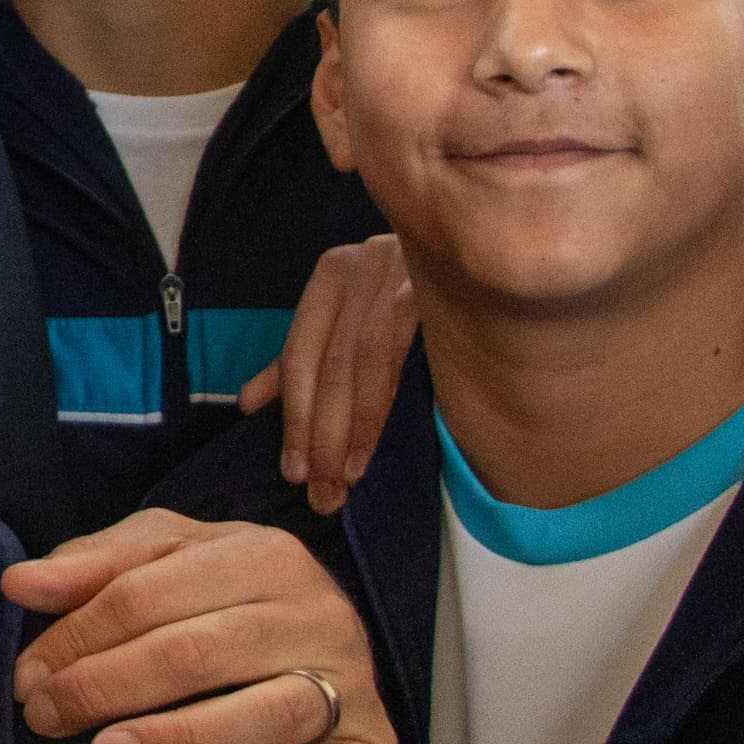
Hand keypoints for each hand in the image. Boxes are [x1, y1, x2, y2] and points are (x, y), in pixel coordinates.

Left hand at [8, 513, 395, 743]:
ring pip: (265, 712)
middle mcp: (314, 611)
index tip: (27, 680)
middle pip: (196, 651)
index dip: (76, 637)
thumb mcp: (167, 557)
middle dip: (106, 688)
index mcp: (260, 553)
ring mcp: (350, 679)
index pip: (147, 594)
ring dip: (181, 741)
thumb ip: (95, 565)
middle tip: (45, 719)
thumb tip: (19, 584)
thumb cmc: (226, 591)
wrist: (325, 626)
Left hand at [235, 234, 412, 511]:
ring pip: (356, 364)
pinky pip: (393, 356)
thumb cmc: (419, 294)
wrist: (494, 250)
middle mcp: (361, 263)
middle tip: (320, 493)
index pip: (299, 353)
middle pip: (326, 363)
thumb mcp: (355, 319)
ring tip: (343, 479)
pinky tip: (371, 445)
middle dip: (317, 435)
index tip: (293, 472)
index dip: (293, 416)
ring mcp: (398, 271)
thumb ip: (304, 355)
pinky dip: (375, 408)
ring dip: (346, 429)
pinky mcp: (433, 286)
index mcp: (335, 273)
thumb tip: (248, 403)